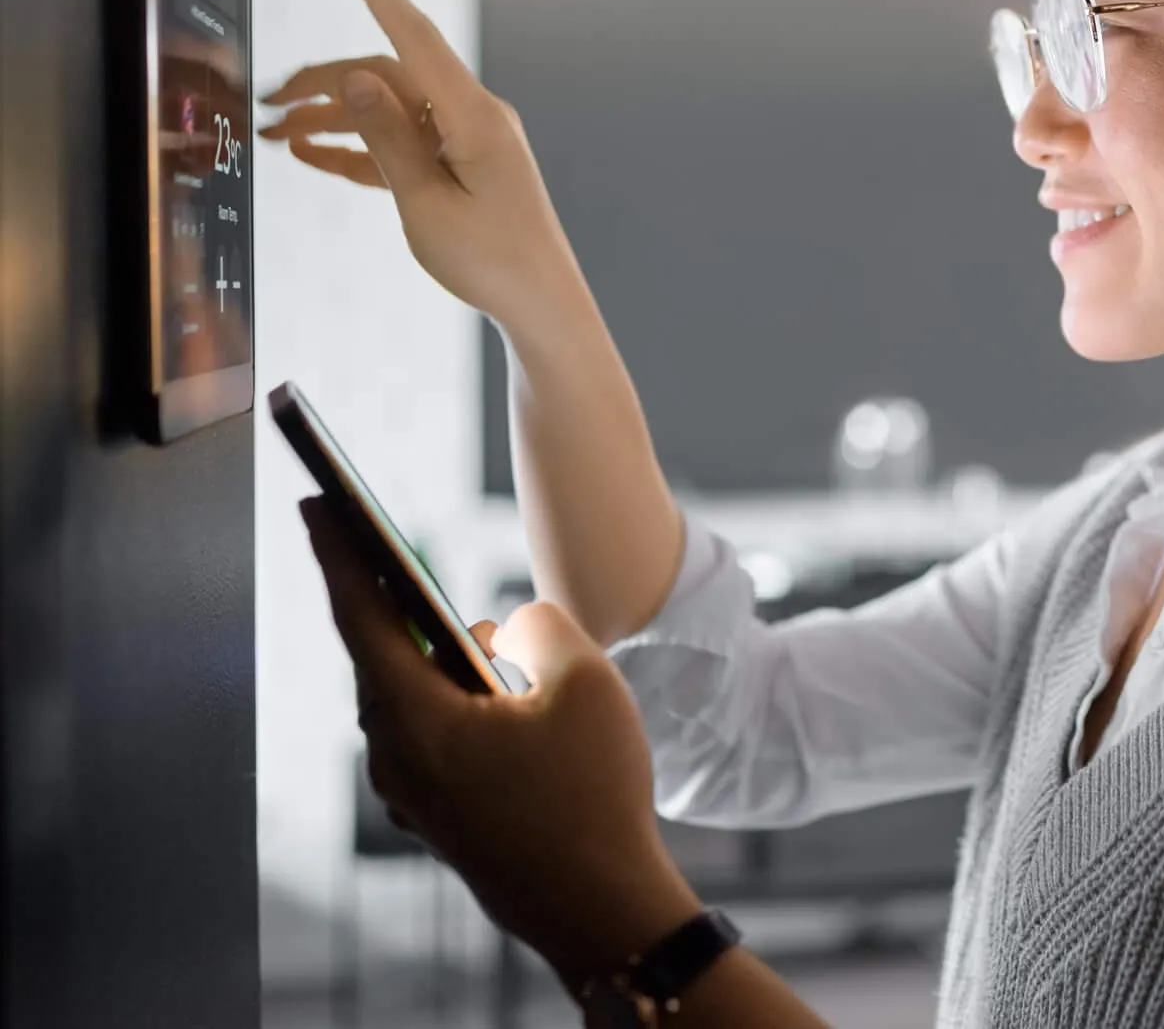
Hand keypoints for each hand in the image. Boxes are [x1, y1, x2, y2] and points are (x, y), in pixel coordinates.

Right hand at [258, 0, 584, 332]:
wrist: (539, 304)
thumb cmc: (491, 260)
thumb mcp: (425, 202)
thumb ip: (388, 138)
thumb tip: (357, 75)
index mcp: (473, 117)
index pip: (414, 36)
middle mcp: (474, 117)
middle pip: (387, 77)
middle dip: (324, 84)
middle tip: (266, 103)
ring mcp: (469, 140)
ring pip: (389, 110)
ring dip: (333, 119)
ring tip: (275, 136)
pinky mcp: (461, 165)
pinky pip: (404, 144)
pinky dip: (360, 148)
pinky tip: (312, 155)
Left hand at [300, 497, 697, 987]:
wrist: (602, 909)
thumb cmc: (593, 795)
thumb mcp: (584, 682)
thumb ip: (536, 625)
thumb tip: (504, 630)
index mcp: (417, 722)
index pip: (362, 616)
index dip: (340, 551)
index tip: (316, 501)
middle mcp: (398, 760)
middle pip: (385, 657)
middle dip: (394, 600)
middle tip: (377, 540)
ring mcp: (416, 795)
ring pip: (415, 699)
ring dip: (442, 657)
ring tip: (479, 629)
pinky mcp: (442, 817)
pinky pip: (435, 737)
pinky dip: (456, 700)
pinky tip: (499, 692)